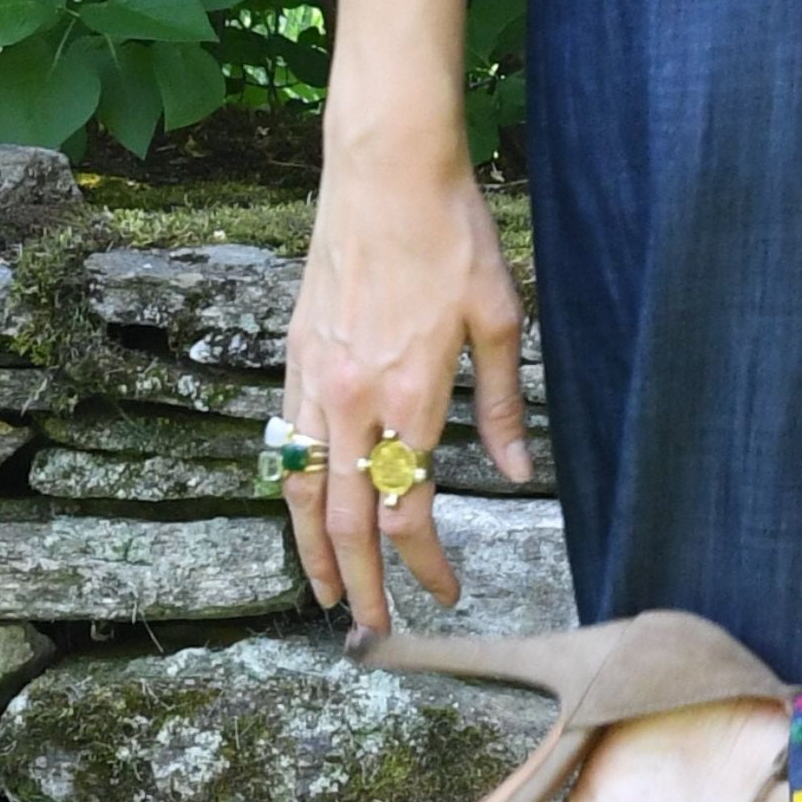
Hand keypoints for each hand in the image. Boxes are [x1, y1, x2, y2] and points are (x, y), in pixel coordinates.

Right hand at [278, 138, 532, 636]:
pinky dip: (292, 491)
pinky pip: (286, 442)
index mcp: (411, 394)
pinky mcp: (295, 354)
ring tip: (325, 592)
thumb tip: (515, 474)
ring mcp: (316, 377)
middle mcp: (354, 397)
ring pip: (303, 489)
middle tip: (374, 632)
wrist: (385, 169)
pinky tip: (304, 512)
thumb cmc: (451, 234)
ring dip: (313, 551)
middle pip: (347, 518)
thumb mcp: (500, 317)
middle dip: (361, 584)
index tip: (447, 592)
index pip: (410, 508)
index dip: (426, 562)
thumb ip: (503, 404)